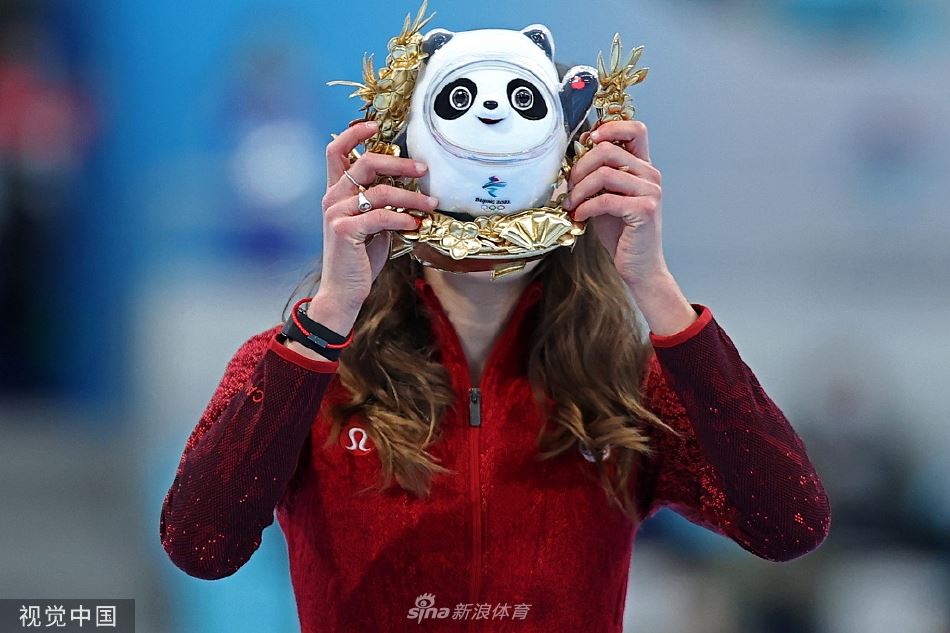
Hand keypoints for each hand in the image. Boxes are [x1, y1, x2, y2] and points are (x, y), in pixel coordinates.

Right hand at [318, 120, 438, 312]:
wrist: (344, 291)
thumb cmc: (360, 258)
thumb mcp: (372, 225)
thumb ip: (382, 204)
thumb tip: (411, 186)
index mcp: (336, 192)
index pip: (335, 151)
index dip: (354, 134)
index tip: (375, 125)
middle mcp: (332, 198)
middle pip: (366, 163)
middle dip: (399, 163)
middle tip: (423, 169)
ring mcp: (337, 213)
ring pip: (380, 192)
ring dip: (411, 197)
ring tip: (431, 204)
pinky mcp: (345, 230)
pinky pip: (381, 216)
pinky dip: (402, 218)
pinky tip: (415, 223)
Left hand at [563, 120, 666, 288]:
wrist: (638, 265)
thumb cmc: (621, 232)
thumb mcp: (606, 196)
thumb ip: (598, 174)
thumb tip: (575, 153)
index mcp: (643, 166)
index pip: (635, 128)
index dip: (608, 128)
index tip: (587, 142)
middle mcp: (650, 175)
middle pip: (608, 150)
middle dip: (579, 168)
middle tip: (568, 187)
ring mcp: (650, 191)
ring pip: (604, 173)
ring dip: (579, 190)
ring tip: (571, 205)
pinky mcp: (645, 210)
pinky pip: (606, 199)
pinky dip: (586, 208)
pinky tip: (579, 217)